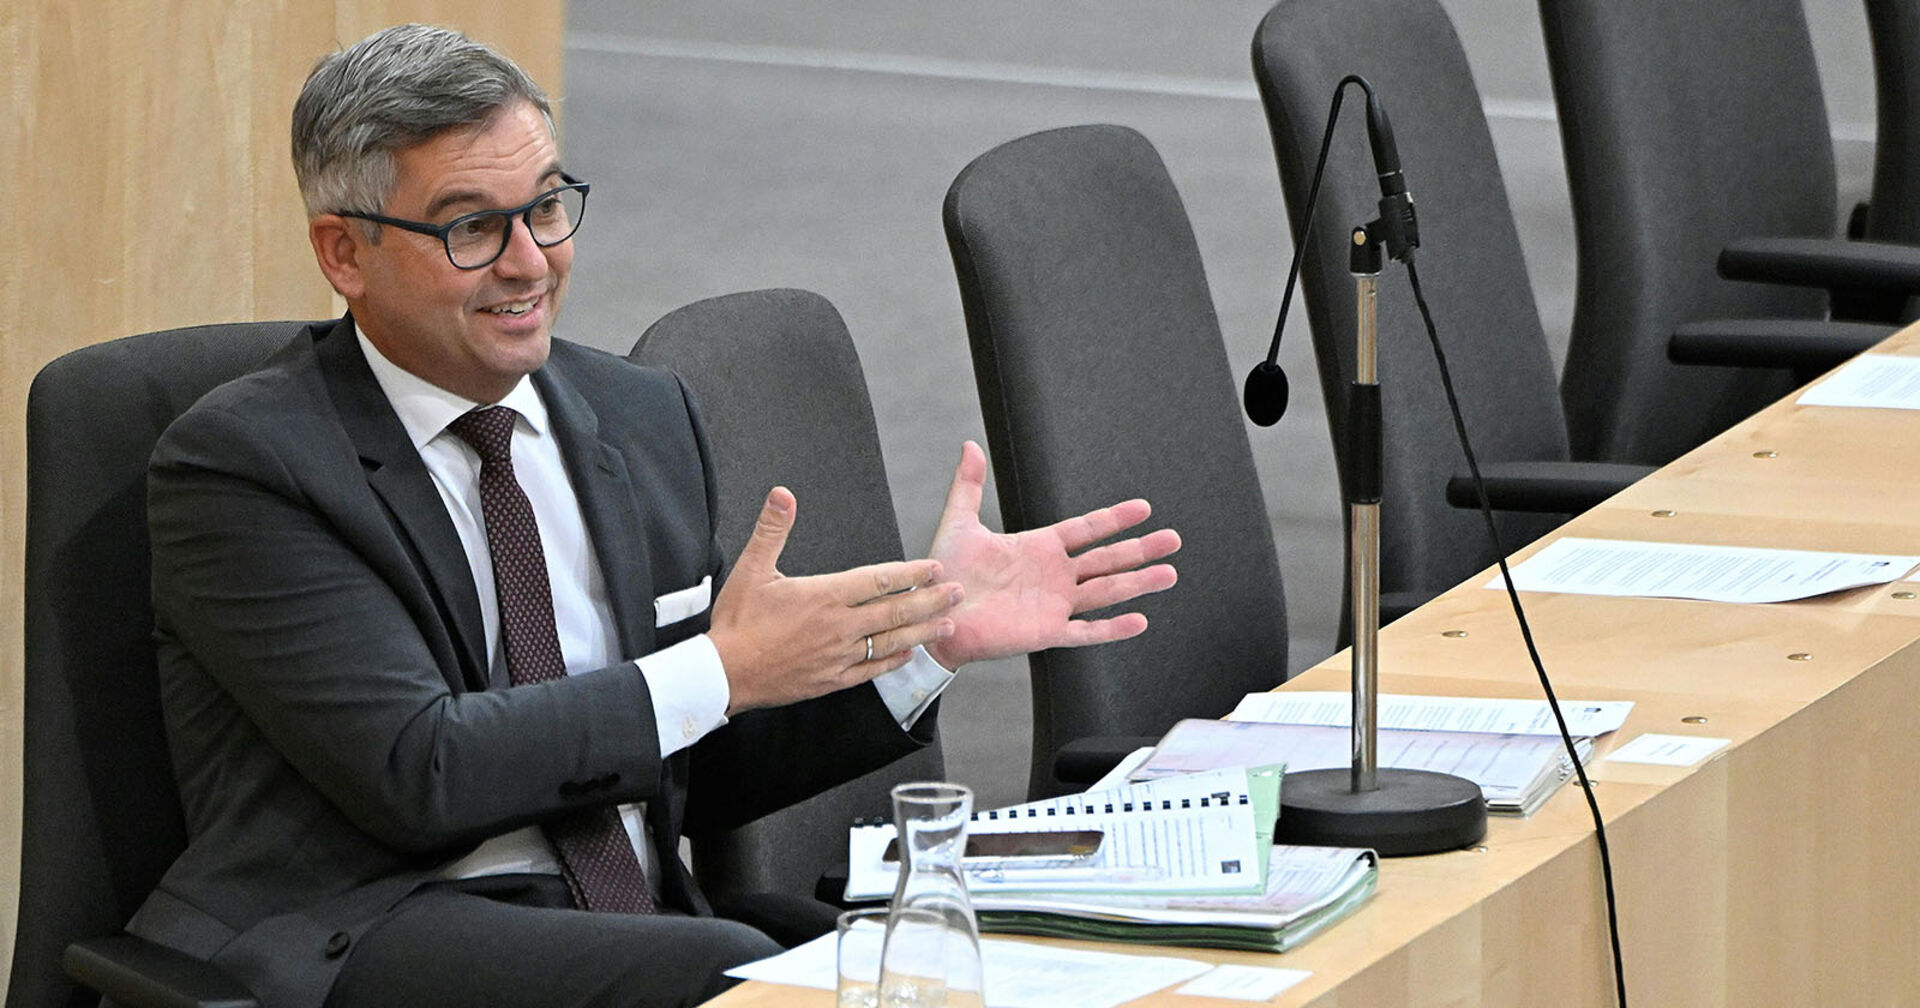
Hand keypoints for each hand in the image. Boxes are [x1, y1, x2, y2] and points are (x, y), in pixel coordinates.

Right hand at [708, 487, 962, 713]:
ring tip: (947, 624)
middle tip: (957, 592)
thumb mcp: (751, 569)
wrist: (723, 674)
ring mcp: (838, 655)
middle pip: (895, 611)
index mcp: (825, 596)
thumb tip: (783, 494)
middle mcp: (839, 626)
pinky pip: (871, 669)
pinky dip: (893, 661)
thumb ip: (772, 529)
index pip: (878, 581)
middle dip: (930, 600)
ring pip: (890, 642)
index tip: (933, 567)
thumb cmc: (737, 622)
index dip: (910, 574)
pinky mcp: (832, 679)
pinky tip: (909, 655)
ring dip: (922, 631)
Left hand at [924, 442, 1179, 668]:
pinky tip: (1139, 620)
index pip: (1086, 530)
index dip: (1115, 519)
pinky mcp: (1045, 632)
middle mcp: (1053, 575)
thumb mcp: (959, 522)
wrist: (933, 612)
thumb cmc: (945, 572)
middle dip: (1140, 549)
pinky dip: (1111, 629)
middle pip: (1107, 559)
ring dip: (1137, 583)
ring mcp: (1053, 604)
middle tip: (1173, 539)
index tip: (1144, 509)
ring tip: (1169, 573)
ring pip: (1106, 592)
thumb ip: (969, 485)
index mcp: (1039, 548)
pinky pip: (1084, 631)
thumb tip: (970, 446)